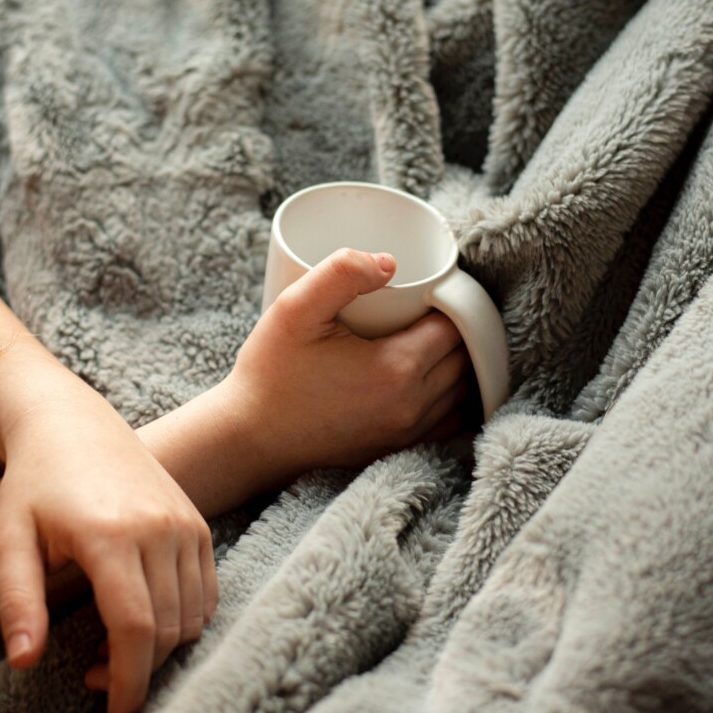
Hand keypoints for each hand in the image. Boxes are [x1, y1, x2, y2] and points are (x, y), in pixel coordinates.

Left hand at [0, 391, 216, 712]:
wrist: (73, 424)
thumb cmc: (33, 484)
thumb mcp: (9, 540)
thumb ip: (19, 602)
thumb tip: (26, 663)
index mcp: (109, 535)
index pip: (135, 628)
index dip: (128, 681)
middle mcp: (158, 528)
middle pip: (168, 630)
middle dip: (138, 670)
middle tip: (95, 676)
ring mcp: (185, 523)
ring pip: (193, 616)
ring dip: (161, 647)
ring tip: (114, 645)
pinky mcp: (198, 523)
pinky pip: (207, 592)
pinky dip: (184, 619)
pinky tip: (145, 618)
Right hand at [220, 248, 469, 478]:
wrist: (249, 439)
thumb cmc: (270, 374)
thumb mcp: (295, 309)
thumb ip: (340, 272)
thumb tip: (389, 262)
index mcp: (396, 368)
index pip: (455, 326)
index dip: (450, 301)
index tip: (431, 288)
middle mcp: (412, 406)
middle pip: (463, 358)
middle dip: (455, 329)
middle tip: (429, 307)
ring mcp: (407, 434)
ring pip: (460, 390)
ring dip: (454, 362)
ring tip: (428, 336)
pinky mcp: (397, 449)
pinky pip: (447, 422)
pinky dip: (448, 397)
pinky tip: (428, 378)